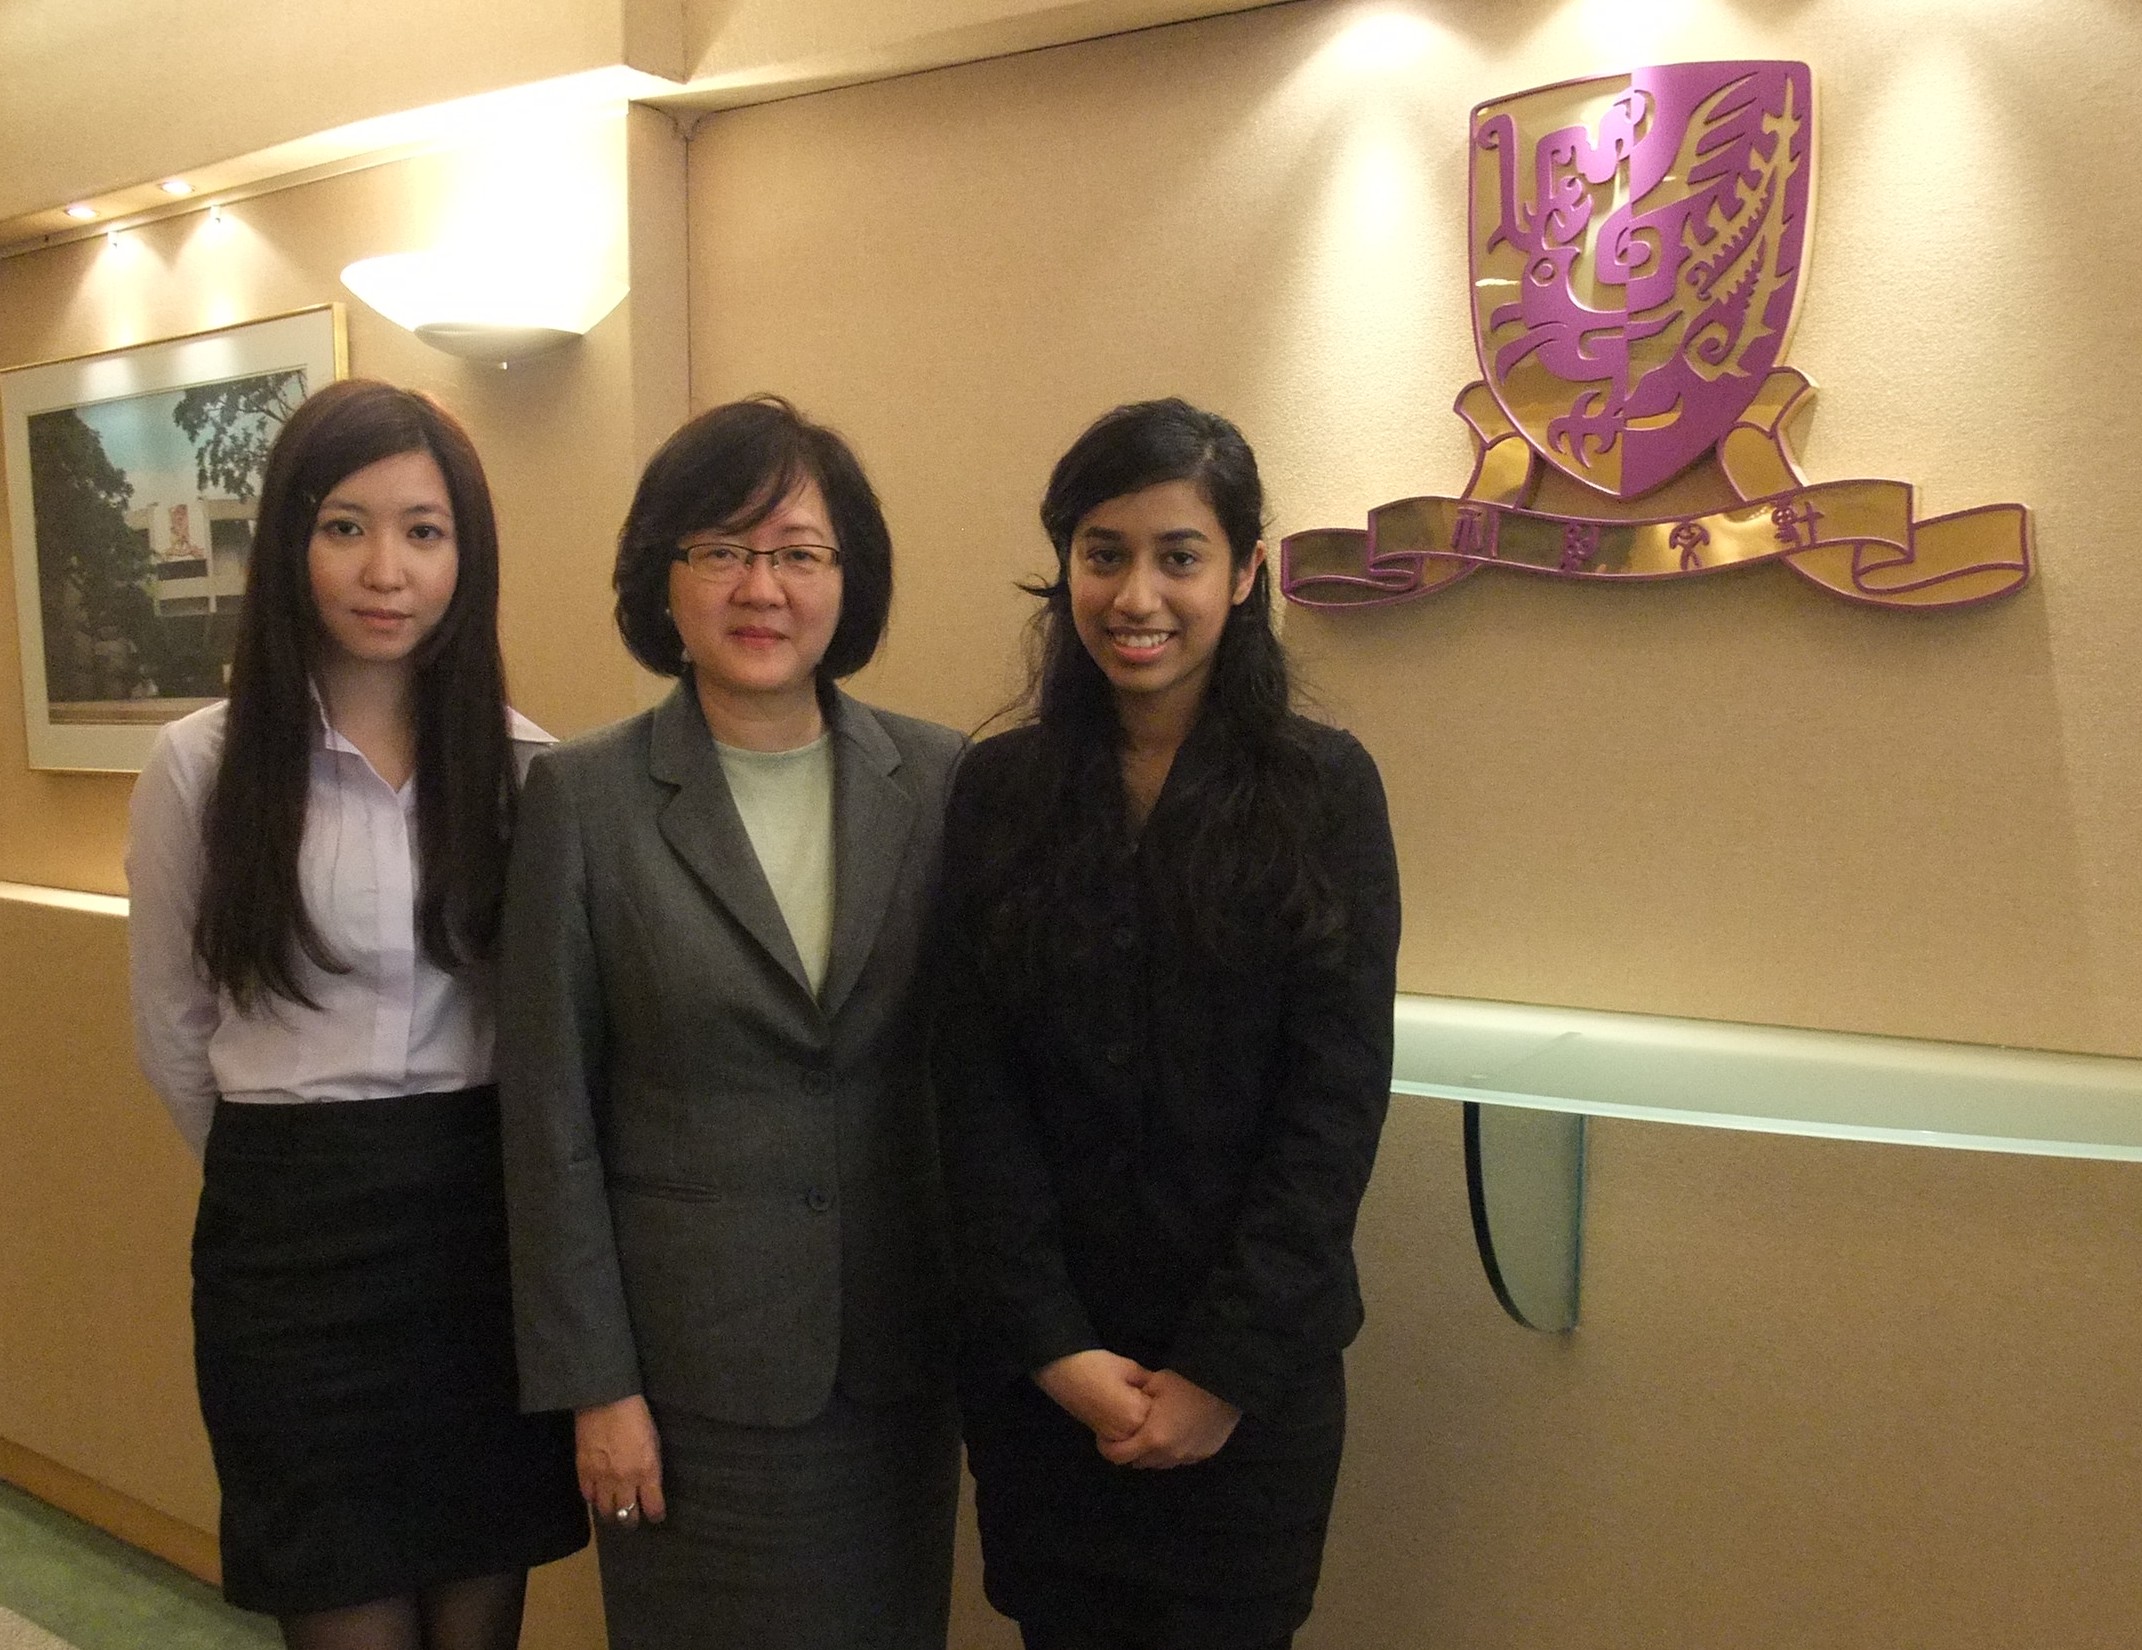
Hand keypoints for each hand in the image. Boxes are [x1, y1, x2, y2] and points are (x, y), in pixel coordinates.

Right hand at [576, 1394, 665, 1527]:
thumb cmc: (636, 1416)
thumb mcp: (653, 1442)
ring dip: (611, 1514)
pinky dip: (593, 1499)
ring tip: (614, 1513)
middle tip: (632, 1520)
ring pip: (606, 1511)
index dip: (655, 1515)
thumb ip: (651, 1467)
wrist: (606, 1399)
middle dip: (631, 1521)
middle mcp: (625, 1480)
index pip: (653, 1507)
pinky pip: (588, 1496)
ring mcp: (602, 1478)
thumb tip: (649, 1485)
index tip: (655, 1516)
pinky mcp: (583, 1471)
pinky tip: (597, 1496)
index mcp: (647, 1471)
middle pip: (627, 1515)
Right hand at [1033, 1349, 1153, 1443]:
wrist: (1063, 1371)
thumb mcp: (1129, 1368)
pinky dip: (1127, 1430)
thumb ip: (1148, 1382)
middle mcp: (1126, 1431)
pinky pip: (1123, 1439)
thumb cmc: (1096, 1365)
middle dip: (1151, 1416)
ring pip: (1137, 1438)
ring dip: (1139, 1425)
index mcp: (1136, 1413)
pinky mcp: (1102, 1436)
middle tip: (1143, 1396)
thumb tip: (1160, 1390)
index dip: (1158, 1400)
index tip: (1154, 1389)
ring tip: (1131, 1403)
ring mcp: (1113, 1437)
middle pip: (1150, 1430)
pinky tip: (1122, 1412)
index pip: (1161, 1414)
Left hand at [1098, 1369, 1240, 1468]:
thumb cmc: (1188, 1383)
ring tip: (1155, 1432)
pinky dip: (1173, 1450)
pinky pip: (1180, 1458)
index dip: (1108, 1448)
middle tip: (1132, 1432)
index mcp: (1152, 1438)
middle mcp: (1168, 1454)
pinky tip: (1177, 1432)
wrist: (1227, 1388)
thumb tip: (1125, 1400)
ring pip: (1160, 1463)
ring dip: (1153, 1452)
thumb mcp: (1156, 1382)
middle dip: (1132, 1450)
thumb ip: (1136, 1396)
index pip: (1119, 1456)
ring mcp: (1187, 1457)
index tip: (1107, 1437)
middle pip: (1139, 1462)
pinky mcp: (1203, 1455)